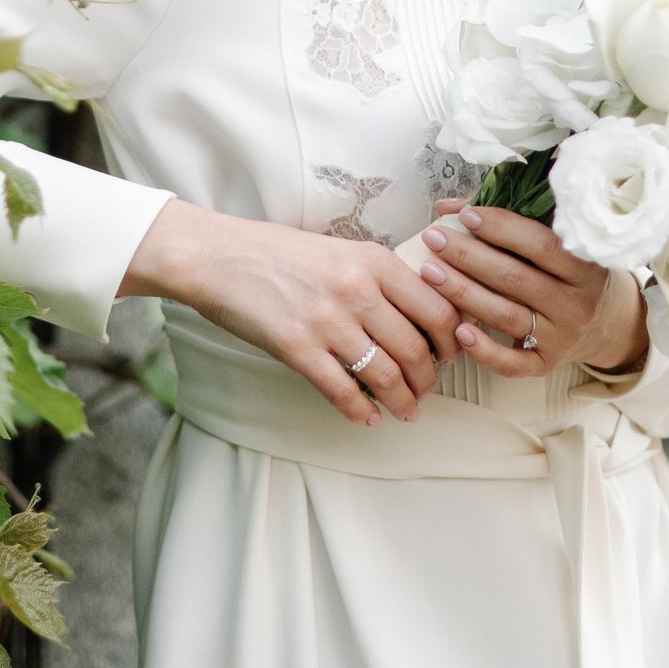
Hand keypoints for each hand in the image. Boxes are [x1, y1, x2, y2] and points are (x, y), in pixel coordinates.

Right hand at [120, 199, 463, 426]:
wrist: (217, 255)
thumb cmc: (277, 252)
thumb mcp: (340, 249)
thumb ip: (379, 278)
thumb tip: (418, 317)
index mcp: (374, 260)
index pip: (437, 309)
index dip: (450, 342)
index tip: (448, 357)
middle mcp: (357, 289)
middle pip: (416, 349)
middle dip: (428, 380)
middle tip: (426, 392)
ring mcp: (326, 320)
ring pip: (385, 375)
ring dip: (401, 401)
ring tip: (405, 411)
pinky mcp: (296, 347)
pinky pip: (341, 390)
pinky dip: (359, 411)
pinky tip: (366, 418)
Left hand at [411, 200, 646, 377]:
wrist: (607, 324)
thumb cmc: (570, 272)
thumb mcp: (557, 242)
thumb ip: (509, 220)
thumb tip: (447, 206)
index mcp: (584, 266)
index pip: (540, 244)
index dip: (502, 228)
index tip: (467, 215)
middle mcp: (576, 303)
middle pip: (515, 279)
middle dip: (469, 256)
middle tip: (433, 239)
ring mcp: (562, 337)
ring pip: (506, 316)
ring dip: (463, 293)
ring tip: (429, 271)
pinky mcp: (547, 364)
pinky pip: (512, 363)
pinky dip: (484, 350)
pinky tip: (458, 331)